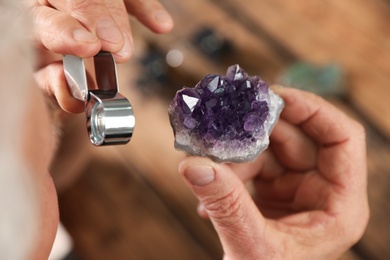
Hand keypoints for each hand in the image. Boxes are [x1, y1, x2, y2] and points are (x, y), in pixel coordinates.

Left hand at [27, 0, 173, 111]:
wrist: (61, 45)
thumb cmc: (47, 60)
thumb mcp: (42, 75)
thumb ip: (53, 84)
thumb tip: (73, 96)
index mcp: (32, 19)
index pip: (45, 20)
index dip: (66, 32)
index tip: (90, 47)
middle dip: (98, 20)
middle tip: (116, 45)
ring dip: (119, 18)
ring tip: (127, 47)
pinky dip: (146, 9)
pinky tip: (162, 25)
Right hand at [178, 87, 368, 259]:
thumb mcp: (252, 247)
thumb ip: (225, 205)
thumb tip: (194, 165)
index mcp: (339, 205)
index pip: (342, 139)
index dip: (313, 110)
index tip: (274, 96)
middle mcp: (321, 193)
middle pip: (296, 139)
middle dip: (258, 132)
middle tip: (226, 121)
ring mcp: (296, 193)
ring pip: (267, 152)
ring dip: (235, 156)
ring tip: (210, 165)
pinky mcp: (272, 195)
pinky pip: (251, 167)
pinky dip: (228, 172)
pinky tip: (210, 191)